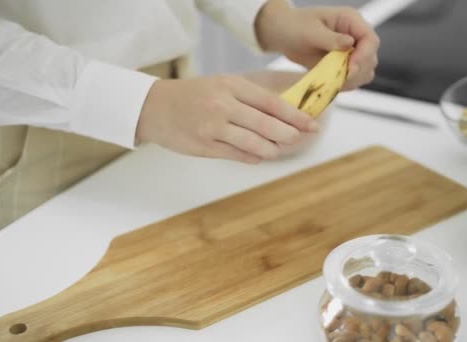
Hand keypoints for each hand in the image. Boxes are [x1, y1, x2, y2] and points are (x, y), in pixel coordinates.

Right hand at [135, 75, 317, 163]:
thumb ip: (251, 99)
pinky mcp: (204, 146)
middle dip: (288, 135)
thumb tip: (285, 116)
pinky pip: (237, 155)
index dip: (295, 116)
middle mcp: (223, 105)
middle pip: (267, 125)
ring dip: (271, 150)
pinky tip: (258, 155)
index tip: (312, 124)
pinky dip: (253, 157)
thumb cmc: (194, 95)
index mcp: (231, 86)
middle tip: (298, 139)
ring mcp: (212, 128)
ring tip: (276, 149)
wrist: (154, 107)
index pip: (271, 103)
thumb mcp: (222, 86)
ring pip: (254, 144)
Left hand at [255, 1, 379, 89]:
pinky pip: (354, 78)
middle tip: (339, 79)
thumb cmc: (294, 26)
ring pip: (365, 70)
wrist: (284, 34)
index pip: (370, 40)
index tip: (350, 69)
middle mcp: (355, 35)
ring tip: (334, 82)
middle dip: (358, 71)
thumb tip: (349, 43)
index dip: (364, 56)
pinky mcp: (344, 63)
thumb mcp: (309, 31)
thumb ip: (330, 38)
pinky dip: (347, 84)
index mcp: (350, 20)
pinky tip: (333, 84)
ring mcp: (351, 50)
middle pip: (371, 57)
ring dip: (353, 80)